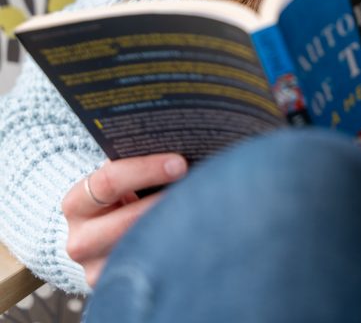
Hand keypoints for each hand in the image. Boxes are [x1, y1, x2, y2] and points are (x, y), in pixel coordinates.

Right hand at [62, 153, 187, 286]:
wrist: (95, 240)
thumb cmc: (117, 200)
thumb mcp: (116, 183)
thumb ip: (135, 169)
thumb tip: (179, 157)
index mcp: (76, 203)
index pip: (109, 181)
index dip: (146, 170)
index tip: (180, 163)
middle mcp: (79, 241)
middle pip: (128, 220)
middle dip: (165, 202)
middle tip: (198, 187)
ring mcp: (94, 270)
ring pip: (140, 249)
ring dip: (172, 228)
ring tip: (198, 212)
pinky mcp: (113, 289)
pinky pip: (147, 269)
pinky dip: (171, 251)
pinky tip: (189, 237)